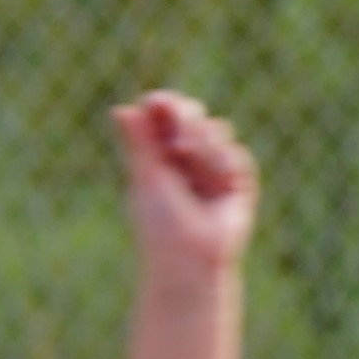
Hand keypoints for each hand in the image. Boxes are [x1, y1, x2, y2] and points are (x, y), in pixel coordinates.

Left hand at [111, 90, 257, 271]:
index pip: (165, 116)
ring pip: (218, 130)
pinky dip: (224, 166)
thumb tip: (120, 108)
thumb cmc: (161, 223)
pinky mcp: (238, 182)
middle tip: (175, 140)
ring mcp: (213, 168)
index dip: (164, 104)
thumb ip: (139, 142)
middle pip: (194, 115)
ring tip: (188, 163)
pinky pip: (237, 155)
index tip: (157, 102)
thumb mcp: (147, 176)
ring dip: (203, 145)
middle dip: (185, 120)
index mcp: (159, 155)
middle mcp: (187, 159)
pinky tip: (218, 186)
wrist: (192, 256)